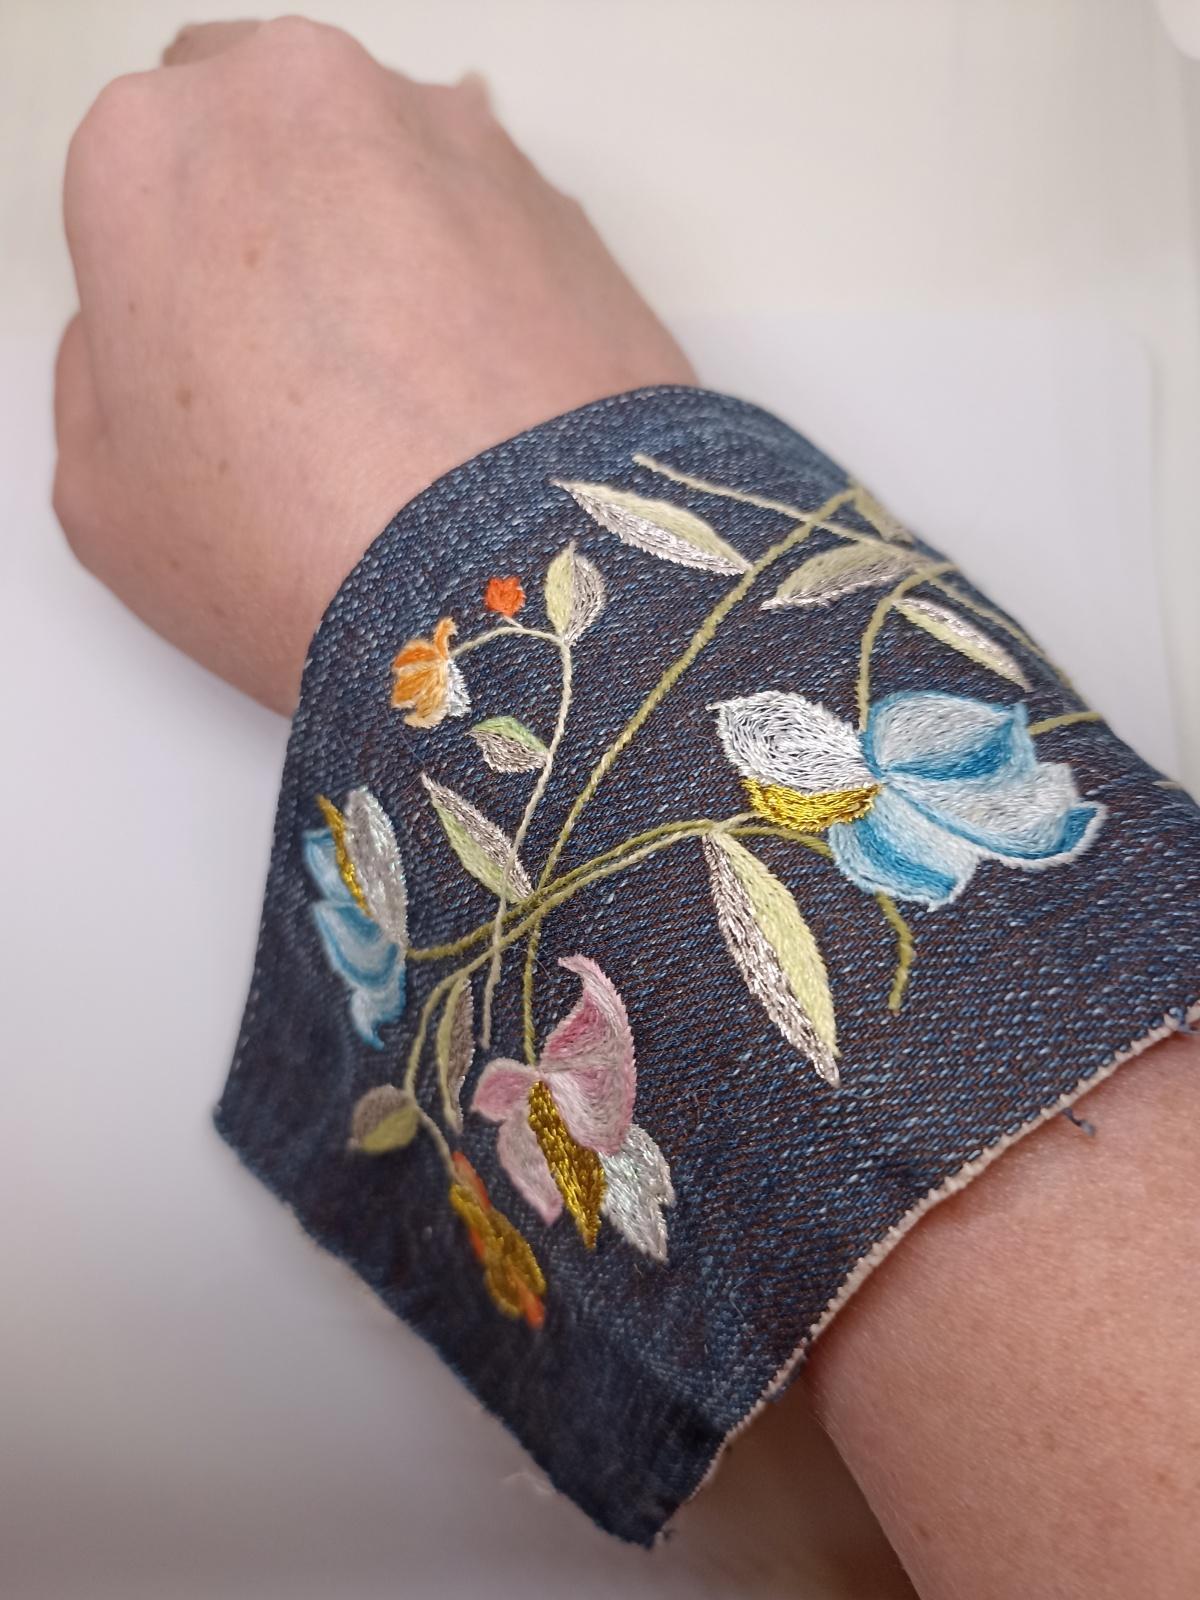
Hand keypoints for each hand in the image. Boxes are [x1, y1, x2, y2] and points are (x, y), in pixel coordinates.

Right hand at [53, 18, 693, 711]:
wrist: (505, 590)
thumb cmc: (304, 550)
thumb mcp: (107, 495)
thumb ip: (103, 370)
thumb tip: (149, 340)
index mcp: (151, 153)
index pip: (146, 184)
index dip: (180, 288)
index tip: (213, 370)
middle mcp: (300, 102)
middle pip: (268, 147)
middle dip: (280, 236)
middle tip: (308, 378)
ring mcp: (446, 137)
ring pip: (387, 174)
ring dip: (388, 255)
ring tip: (409, 408)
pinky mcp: (557, 197)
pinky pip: (489, 228)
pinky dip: (480, 289)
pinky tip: (479, 401)